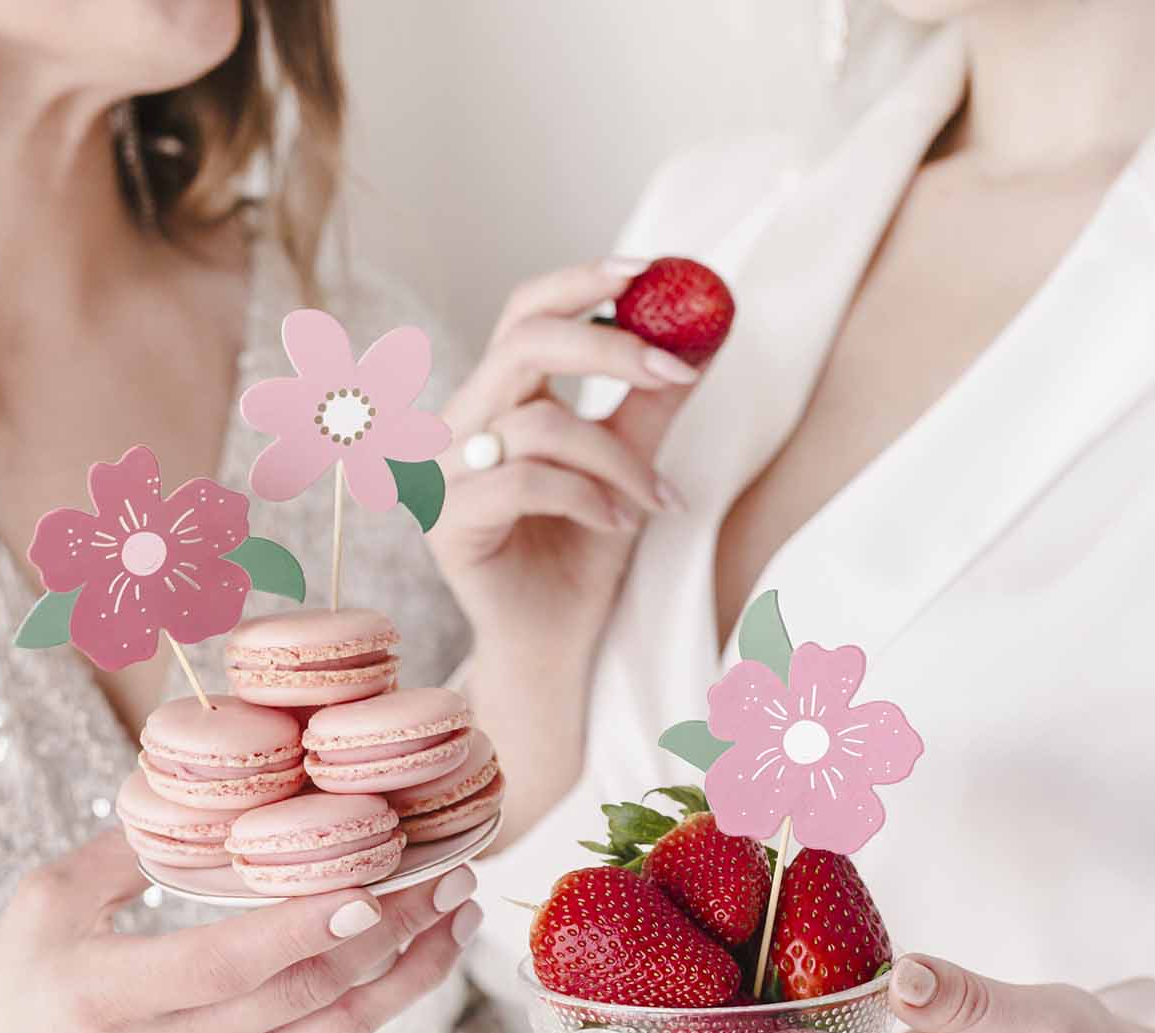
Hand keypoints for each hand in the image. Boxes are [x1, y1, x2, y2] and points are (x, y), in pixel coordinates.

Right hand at [0, 830, 479, 1032]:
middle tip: (452, 875)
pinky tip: (405, 956)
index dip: (305, 927)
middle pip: (306, 992)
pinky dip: (368, 1001)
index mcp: (113, 996)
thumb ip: (122, 850)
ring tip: (459, 920)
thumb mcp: (40, 910)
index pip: (231, 963)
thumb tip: (202, 788)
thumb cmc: (4, 1006)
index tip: (373, 886)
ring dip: (406, 975)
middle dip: (393, 934)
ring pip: (331, 1032)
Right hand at [434, 256, 701, 661]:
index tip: (651, 270)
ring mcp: (445, 472)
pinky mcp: (447, 521)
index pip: (524, 311)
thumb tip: (709, 326)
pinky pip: (528, 481)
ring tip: (658, 497)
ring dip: (618, 458)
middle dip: (611, 348)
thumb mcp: (631, 463)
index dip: (581, 281)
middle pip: (523, 343)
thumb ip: (653, 400)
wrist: (555, 640)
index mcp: (498, 397)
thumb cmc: (584, 552)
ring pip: (539, 424)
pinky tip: (620, 523)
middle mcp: (460, 423)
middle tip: (677, 367)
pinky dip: (589, 497)